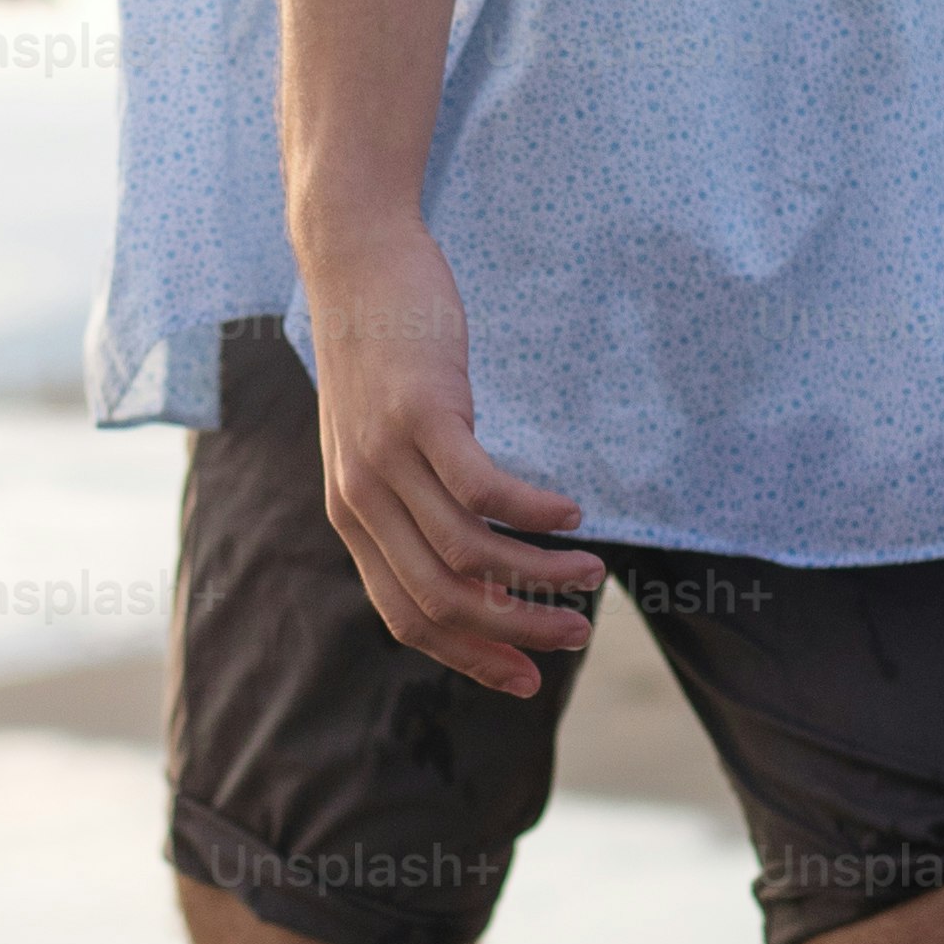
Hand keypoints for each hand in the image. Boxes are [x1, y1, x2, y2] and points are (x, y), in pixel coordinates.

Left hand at [299, 220, 601, 694]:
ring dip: (539, 575)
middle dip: (517, 631)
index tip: (530, 678)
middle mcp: (361, 499)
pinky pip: (484, 488)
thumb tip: (474, 557)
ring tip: (591, 572)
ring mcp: (387, 458)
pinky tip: (570, 512)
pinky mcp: (420, 414)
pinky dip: (533, 510)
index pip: (410, 617)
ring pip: (469, 553)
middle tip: (577, 635)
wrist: (354, 264)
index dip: (473, 655)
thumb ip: (412, 501)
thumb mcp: (382, 443)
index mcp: (352, 518)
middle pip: (443, 600)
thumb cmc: (383, 355)